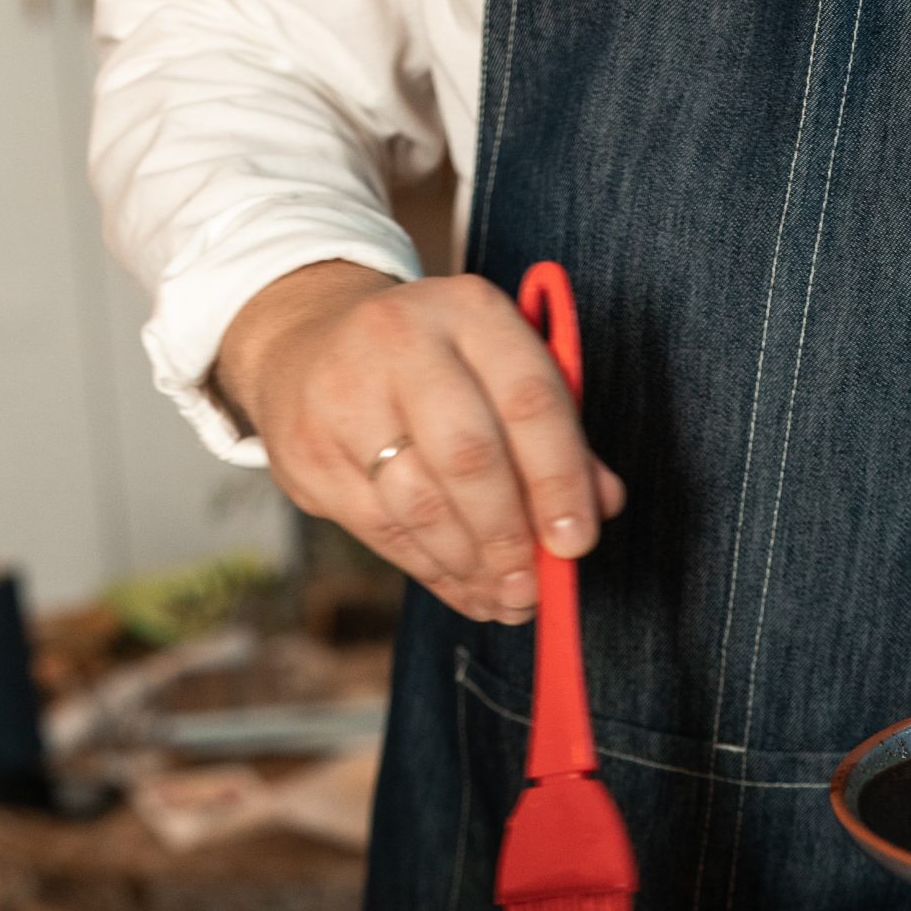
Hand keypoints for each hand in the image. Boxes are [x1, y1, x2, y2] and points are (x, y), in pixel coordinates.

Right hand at [215, 261, 625, 621]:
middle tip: (533, 587)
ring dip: (471, 564)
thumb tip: (602, 504)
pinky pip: (381, 530)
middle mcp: (401, 341)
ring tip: (506, 599)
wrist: (307, 344)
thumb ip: (558, 434)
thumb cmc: (435, 368)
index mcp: (469, 311)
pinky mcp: (309, 454)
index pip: (529, 401)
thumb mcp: (499, 370)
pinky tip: (466, 589)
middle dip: (509, 535)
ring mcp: (343, 396)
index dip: (559, 480)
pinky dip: (433, 570)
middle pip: (468, 456)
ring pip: (420, 503)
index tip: (576, 542)